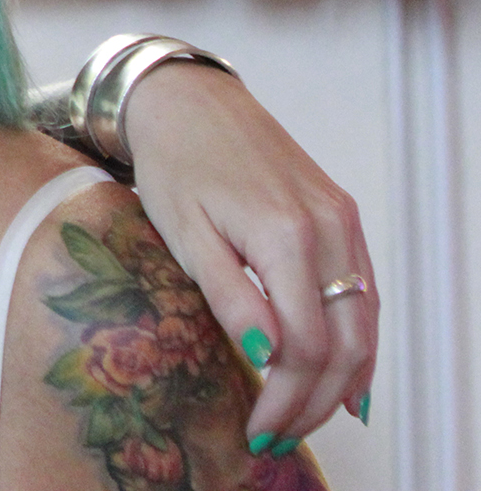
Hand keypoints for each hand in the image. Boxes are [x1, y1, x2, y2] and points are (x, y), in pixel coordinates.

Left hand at [124, 61, 376, 451]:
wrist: (190, 102)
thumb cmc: (174, 165)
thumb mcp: (184, 233)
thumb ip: (229, 295)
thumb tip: (267, 356)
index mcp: (284, 235)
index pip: (306, 346)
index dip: (286, 399)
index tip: (258, 432)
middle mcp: (327, 229)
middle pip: (345, 345)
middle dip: (313, 404)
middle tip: (277, 438)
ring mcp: (342, 222)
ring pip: (365, 324)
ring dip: (339, 382)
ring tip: (302, 420)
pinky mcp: (341, 216)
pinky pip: (363, 294)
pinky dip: (356, 343)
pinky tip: (340, 378)